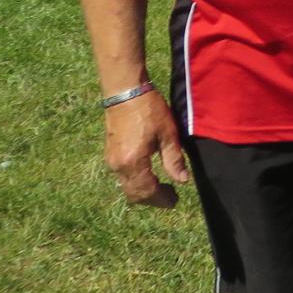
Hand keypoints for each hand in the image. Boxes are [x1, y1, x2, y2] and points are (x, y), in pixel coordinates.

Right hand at [103, 91, 188, 208]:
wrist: (124, 91)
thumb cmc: (149, 109)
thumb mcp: (168, 134)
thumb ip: (173, 159)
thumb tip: (182, 180)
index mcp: (133, 163)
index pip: (147, 191)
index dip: (161, 199)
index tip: (174, 201)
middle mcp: (118, 166)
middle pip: (134, 194)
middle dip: (152, 199)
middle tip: (170, 197)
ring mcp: (111, 160)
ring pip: (126, 187)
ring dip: (143, 191)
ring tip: (162, 187)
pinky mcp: (109, 153)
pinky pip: (122, 176)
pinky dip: (135, 181)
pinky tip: (149, 174)